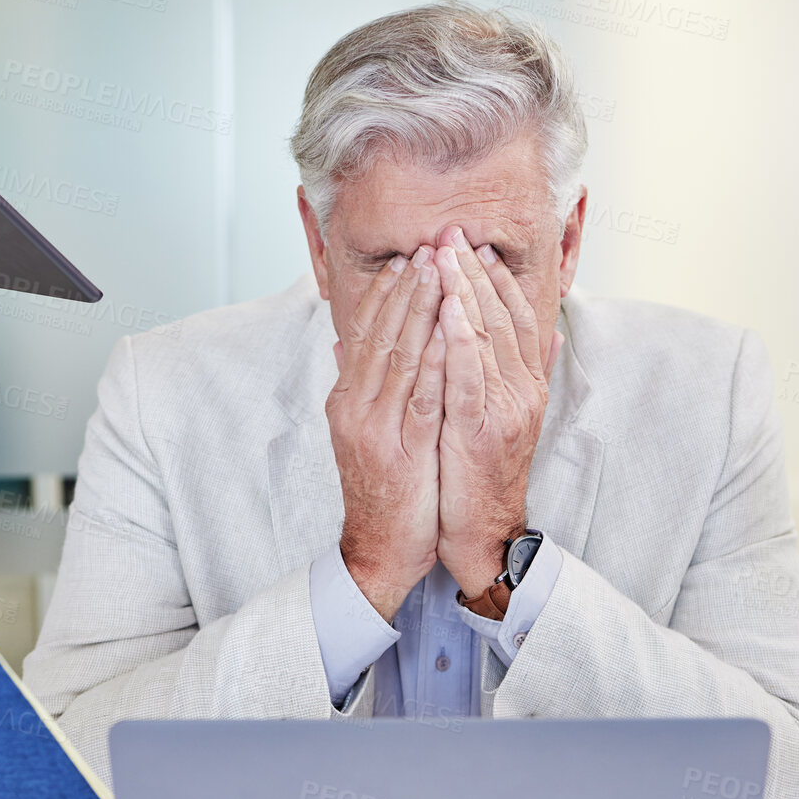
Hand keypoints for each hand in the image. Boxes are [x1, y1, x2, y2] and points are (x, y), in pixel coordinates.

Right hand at [327, 246, 447, 619]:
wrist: (379, 549)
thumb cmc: (384, 489)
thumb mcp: (364, 432)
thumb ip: (359, 386)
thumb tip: (346, 344)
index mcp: (347, 399)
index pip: (365, 333)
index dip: (387, 294)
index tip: (410, 260)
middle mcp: (355, 408)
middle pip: (381, 335)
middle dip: (408, 289)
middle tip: (430, 250)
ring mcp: (375, 430)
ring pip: (400, 359)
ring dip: (422, 313)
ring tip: (441, 274)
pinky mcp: (401, 453)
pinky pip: (421, 399)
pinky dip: (436, 363)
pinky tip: (452, 334)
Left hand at [433, 226, 561, 596]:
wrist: (481, 532)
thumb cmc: (480, 474)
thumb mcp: (503, 417)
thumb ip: (520, 374)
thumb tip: (551, 335)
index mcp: (526, 385)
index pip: (518, 318)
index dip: (498, 280)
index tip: (476, 247)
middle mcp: (523, 391)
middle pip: (503, 318)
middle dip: (475, 272)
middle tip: (452, 234)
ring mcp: (505, 410)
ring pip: (487, 339)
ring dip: (464, 293)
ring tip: (443, 256)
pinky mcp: (481, 430)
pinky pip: (469, 377)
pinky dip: (459, 341)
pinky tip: (446, 311)